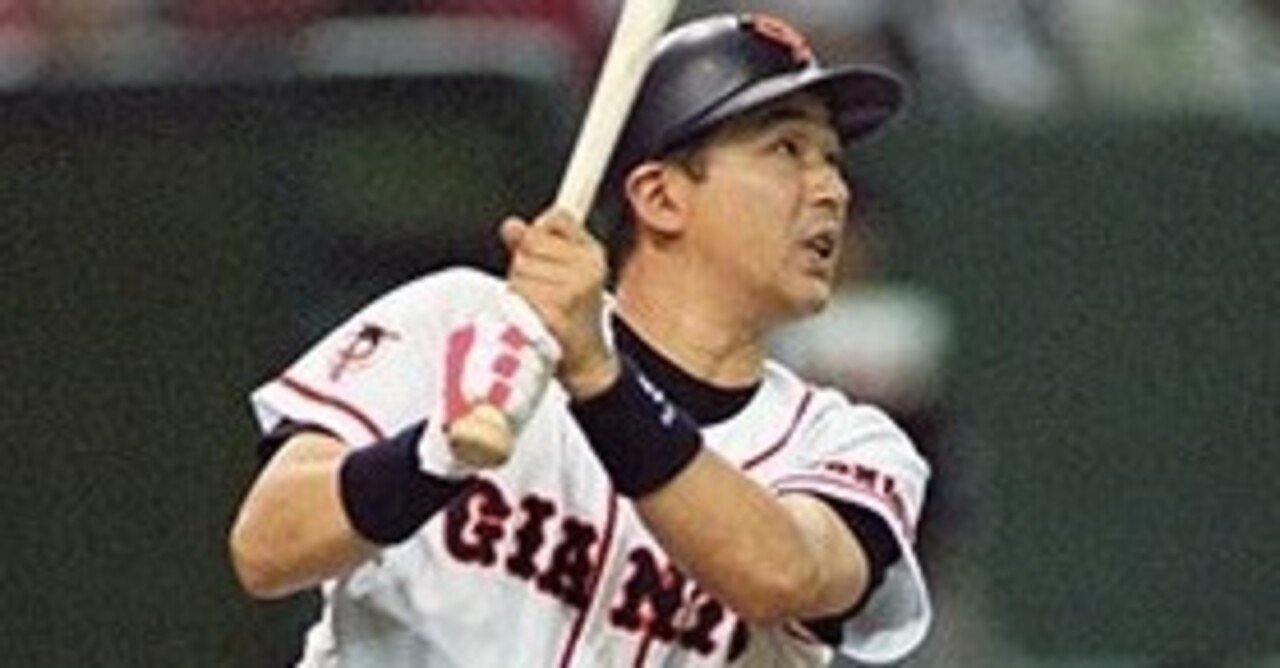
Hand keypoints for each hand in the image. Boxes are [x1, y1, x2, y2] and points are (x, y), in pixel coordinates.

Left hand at [500, 209, 618, 398]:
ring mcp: (572, 290)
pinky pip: (519, 295)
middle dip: (525, 265)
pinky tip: (535, 318)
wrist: (587, 361)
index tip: (544, 254)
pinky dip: (519, 307)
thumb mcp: (567, 271)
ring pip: (521, 270)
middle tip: (542, 289)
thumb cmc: (574, 315)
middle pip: (530, 243)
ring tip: (539, 306)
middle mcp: (586, 268)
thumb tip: (511, 226)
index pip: (557, 218)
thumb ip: (538, 243)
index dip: (540, 234)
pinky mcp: (555, 312)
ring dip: (520, 289)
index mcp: (593, 254)